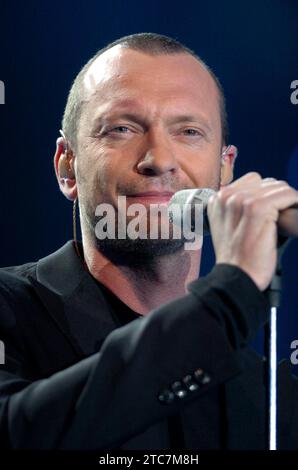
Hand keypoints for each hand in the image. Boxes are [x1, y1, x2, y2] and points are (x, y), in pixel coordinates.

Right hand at [207, 172, 297, 290]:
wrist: (237, 277)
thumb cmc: (238, 257)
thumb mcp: (227, 227)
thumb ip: (237, 208)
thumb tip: (266, 195)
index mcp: (217, 199)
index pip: (251, 181)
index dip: (264, 196)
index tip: (270, 211)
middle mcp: (227, 196)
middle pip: (265, 182)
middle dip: (276, 198)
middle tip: (279, 217)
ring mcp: (242, 201)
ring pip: (277, 187)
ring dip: (285, 202)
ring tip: (284, 219)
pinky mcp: (259, 208)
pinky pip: (287, 194)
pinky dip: (295, 203)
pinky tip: (292, 217)